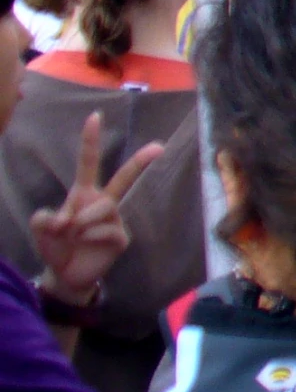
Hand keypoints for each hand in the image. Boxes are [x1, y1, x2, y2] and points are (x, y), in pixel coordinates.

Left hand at [31, 114, 162, 305]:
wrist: (66, 275)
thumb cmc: (56, 246)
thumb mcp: (41, 228)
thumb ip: (45, 217)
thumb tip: (67, 219)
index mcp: (84, 194)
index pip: (89, 163)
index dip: (91, 140)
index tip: (95, 116)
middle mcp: (103, 202)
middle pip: (124, 178)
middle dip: (141, 161)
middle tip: (159, 147)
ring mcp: (115, 219)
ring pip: (104, 208)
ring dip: (83, 221)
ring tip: (72, 234)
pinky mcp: (121, 237)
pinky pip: (108, 230)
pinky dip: (91, 237)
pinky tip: (87, 245)